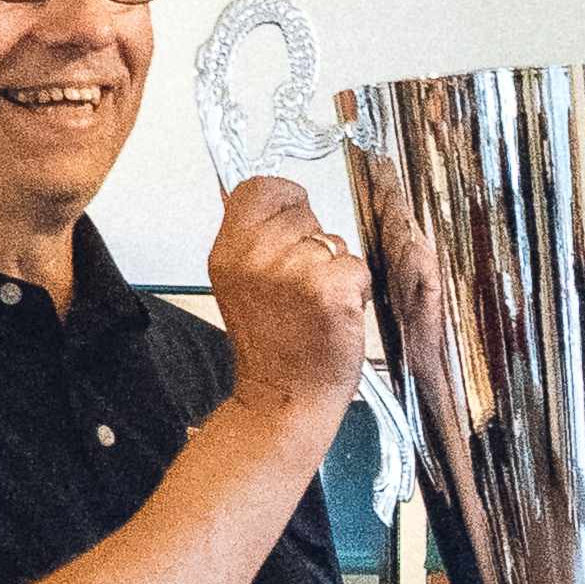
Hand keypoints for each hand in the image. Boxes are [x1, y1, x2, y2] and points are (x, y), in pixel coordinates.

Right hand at [207, 175, 368, 426]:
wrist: (283, 396)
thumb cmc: (271, 344)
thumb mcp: (241, 283)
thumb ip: (253, 238)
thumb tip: (274, 194)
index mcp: (228, 251)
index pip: (260, 186)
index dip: (285, 201)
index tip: (291, 227)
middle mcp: (255, 257)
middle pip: (304, 213)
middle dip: (313, 243)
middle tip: (300, 285)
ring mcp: (293, 272)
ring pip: (334, 242)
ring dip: (336, 269)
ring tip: (315, 304)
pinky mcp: (330, 289)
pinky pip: (356, 266)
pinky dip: (355, 288)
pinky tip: (334, 314)